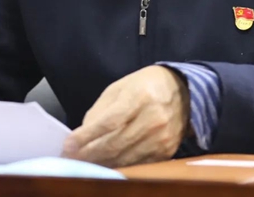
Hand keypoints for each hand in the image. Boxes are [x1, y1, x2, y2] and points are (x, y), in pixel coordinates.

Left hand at [62, 66, 189, 167]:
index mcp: (140, 96)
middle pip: (115, 143)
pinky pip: (137, 165)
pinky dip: (118, 167)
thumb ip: (101, 110)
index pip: (110, 121)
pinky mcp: (166, 152)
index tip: (68, 145)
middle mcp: (153, 118)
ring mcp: (161, 138)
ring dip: (100, 164)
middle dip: (88, 153)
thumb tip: (82, 135)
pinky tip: (105, 167)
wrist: (184, 91)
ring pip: (124, 158)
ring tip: (82, 164)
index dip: (87, 136)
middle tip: (69, 159)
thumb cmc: (145, 86)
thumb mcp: (121, 87)